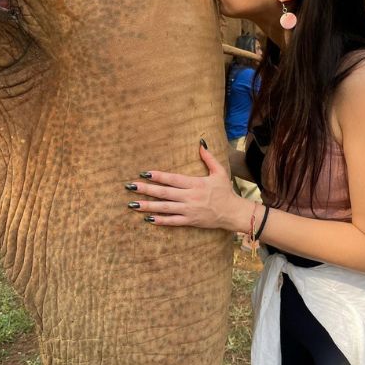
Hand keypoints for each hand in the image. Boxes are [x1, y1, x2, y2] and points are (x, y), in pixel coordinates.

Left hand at [127, 142, 247, 231]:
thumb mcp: (219, 172)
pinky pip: (172, 221)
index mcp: (196, 184)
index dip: (158, 176)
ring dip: (148, 206)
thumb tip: (201, 143)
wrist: (233, 212)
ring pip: (165, 208)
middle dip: (146, 190)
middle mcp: (190, 197)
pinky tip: (147, 218)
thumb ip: (208, 158)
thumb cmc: (225, 191)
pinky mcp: (190, 221)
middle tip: (130, 186)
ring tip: (133, 204)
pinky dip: (160, 220)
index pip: (173, 179)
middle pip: (164, 193)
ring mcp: (189, 210)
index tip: (144, 173)